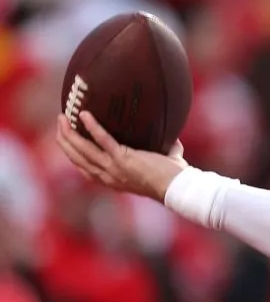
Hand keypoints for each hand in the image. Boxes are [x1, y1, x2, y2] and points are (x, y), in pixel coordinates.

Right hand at [56, 111, 187, 202]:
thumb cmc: (174, 178)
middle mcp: (109, 176)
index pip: (86, 169)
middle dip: (66, 142)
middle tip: (60, 126)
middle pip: (78, 159)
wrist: (178, 187)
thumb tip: (172, 141)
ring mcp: (114, 168)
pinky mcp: (122, 158)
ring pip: (83, 150)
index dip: (74, 156)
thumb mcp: (157, 168)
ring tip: (63, 118)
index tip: (67, 144)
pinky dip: (92, 127)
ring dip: (70, 133)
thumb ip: (161, 154)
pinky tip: (84, 115)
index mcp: (114, 180)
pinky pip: (102, 140)